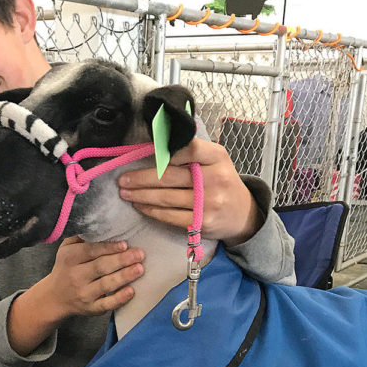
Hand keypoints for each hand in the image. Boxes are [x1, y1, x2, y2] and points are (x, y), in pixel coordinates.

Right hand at [46, 236, 144, 317]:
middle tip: (139, 254)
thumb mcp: (66, 249)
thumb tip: (100, 221)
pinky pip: (107, 304)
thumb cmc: (66, 268)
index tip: (125, 244)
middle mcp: (76, 276)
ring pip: (106, 285)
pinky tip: (131, 291)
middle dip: (121, 260)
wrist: (55, 297)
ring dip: (124, 276)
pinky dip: (119, 299)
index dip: (108, 248)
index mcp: (70, 258)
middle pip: (101, 267)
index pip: (90, 251)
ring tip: (140, 269)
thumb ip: (81, 237)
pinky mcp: (91, 308)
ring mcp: (84, 294)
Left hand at [117, 137, 262, 245]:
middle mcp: (214, 178)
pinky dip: (151, 211)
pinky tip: (140, 206)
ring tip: (125, 192)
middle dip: (141, 178)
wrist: (242, 214)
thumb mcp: (215, 160)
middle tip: (123, 179)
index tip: (144, 153)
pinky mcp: (201, 222)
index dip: (163, 150)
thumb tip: (158, 143)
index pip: (187, 148)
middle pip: (169, 176)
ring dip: (141, 195)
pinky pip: (169, 216)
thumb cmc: (221, 182)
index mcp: (217, 157)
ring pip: (166, 198)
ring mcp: (208, 203)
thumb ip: (192, 152)